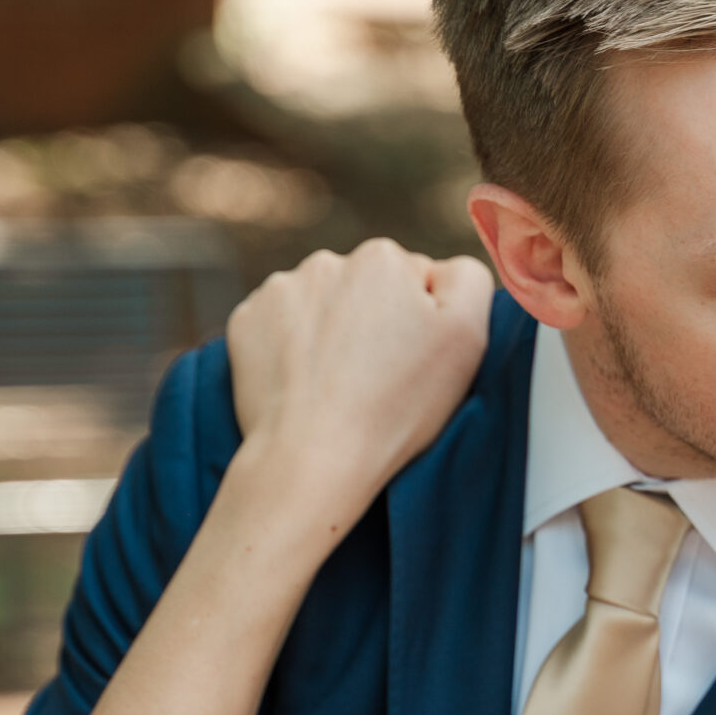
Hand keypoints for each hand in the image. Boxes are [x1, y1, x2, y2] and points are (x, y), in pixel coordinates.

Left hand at [226, 239, 492, 523]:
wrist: (312, 457)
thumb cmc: (396, 406)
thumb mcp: (467, 338)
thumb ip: (469, 279)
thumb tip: (443, 267)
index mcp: (384, 257)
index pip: (417, 281)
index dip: (423, 324)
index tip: (414, 363)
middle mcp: (328, 260)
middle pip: (367, 288)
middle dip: (375, 321)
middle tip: (378, 380)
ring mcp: (280, 290)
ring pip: (323, 305)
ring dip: (333, 332)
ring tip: (340, 385)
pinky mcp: (246, 321)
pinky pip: (281, 325)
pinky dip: (292, 348)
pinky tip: (306, 383)